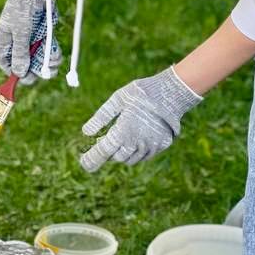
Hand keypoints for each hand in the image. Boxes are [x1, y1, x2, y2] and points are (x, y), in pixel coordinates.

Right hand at [0, 0, 63, 81]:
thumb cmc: (23, 7)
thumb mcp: (20, 31)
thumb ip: (20, 53)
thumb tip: (20, 74)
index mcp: (5, 40)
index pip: (6, 63)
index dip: (14, 73)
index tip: (24, 79)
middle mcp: (18, 41)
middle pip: (24, 64)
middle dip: (35, 70)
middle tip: (45, 74)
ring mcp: (31, 38)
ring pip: (38, 59)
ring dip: (46, 63)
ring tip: (53, 63)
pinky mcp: (44, 34)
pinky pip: (48, 50)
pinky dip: (52, 54)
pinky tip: (56, 55)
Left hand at [79, 67, 201, 172]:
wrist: (171, 92)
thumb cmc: (141, 93)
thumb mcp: (117, 100)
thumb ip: (101, 117)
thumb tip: (86, 132)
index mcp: (123, 131)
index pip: (104, 151)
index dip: (92, 158)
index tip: (83, 163)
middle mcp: (137, 143)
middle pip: (117, 158)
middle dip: (108, 152)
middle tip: (103, 141)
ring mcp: (151, 146)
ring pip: (131, 159)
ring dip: (122, 152)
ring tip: (120, 137)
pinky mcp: (161, 146)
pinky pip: (144, 155)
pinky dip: (136, 151)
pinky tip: (135, 137)